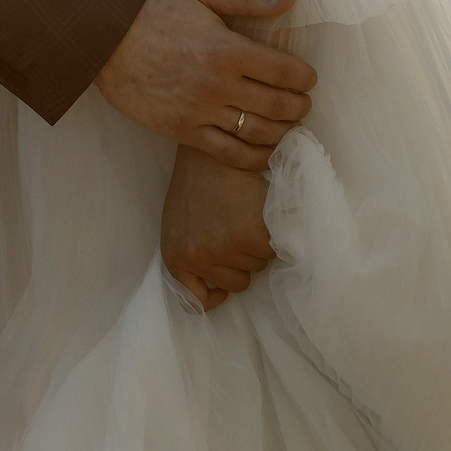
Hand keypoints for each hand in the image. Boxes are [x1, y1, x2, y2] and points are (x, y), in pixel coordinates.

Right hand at [93, 0, 313, 169]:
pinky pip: (228, 153)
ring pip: (257, 133)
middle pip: (277, 106)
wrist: (104, 36)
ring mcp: (200, 112)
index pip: (284, 71)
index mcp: (227, 49)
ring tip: (288, 126)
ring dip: (283, 132)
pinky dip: (254, 158)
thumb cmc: (153, 9)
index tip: (307, 77)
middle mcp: (218, 85)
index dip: (304, 77)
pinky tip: (266, 154)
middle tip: (302, 103)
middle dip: (299, 106)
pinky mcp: (183, 131)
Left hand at [162, 146, 274, 309]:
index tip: (224, 288)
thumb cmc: (199, 181)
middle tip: (237, 225)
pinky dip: (274, 234)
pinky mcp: (248, 237)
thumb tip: (212, 292)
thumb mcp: (181, 224)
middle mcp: (195, 259)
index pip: (197, 301)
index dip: (215, 295)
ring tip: (246, 213)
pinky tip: (261, 212)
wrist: (214, 149)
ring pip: (257, 265)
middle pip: (237, 282)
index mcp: (175, 258)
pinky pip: (273, 250)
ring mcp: (222, 250)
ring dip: (258, 246)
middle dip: (242, 259)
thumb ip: (191, 254)